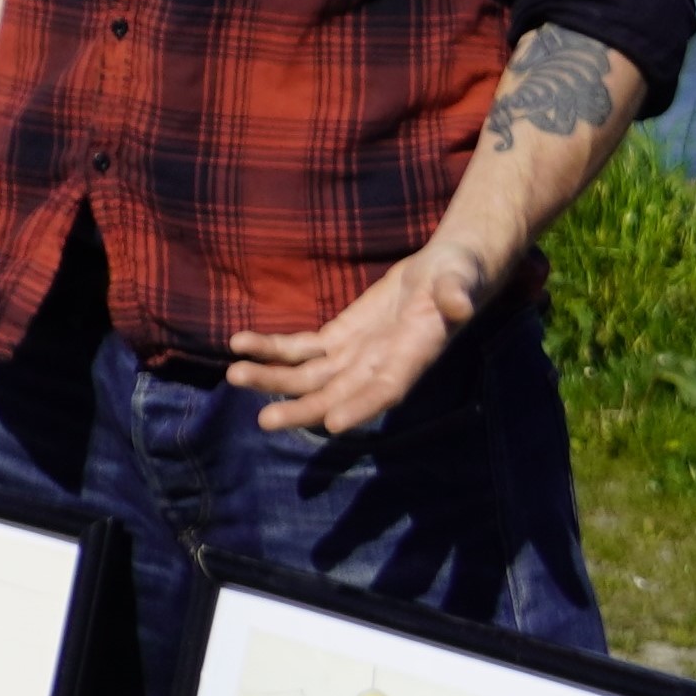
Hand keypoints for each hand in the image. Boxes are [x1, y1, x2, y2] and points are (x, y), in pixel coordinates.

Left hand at [225, 246, 493, 437]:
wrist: (445, 270)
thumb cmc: (459, 274)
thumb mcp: (460, 279)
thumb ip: (457, 294)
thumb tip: (459, 305)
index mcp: (412, 358)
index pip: (386, 390)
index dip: (361, 407)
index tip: (333, 425)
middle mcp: (380, 366)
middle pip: (337, 395)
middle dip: (302, 409)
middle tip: (265, 422)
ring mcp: (355, 355)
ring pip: (308, 376)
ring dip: (272, 378)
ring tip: (234, 375)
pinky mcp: (338, 338)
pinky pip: (300, 349)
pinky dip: (271, 349)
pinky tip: (238, 344)